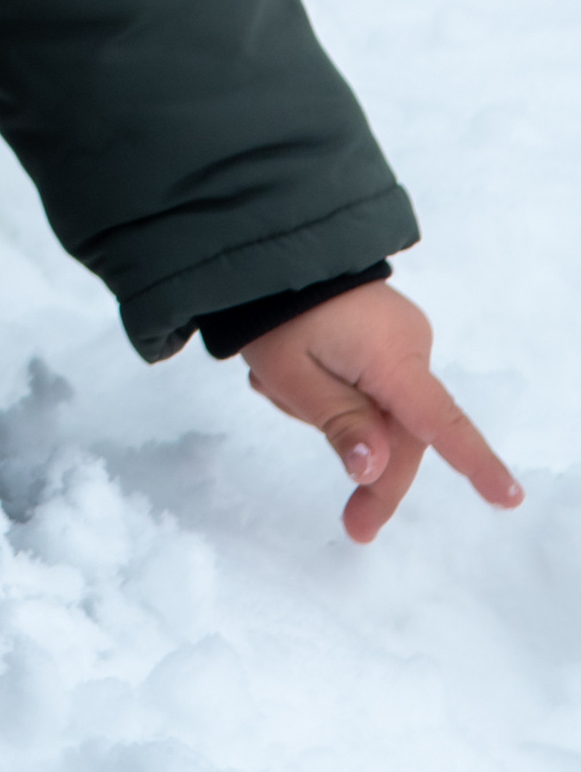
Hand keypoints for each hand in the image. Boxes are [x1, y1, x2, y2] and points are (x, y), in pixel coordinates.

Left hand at [240, 280, 521, 543]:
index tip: (508, 498)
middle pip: (404, 431)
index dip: (475, 463)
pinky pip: (367, 383)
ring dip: (330, 413)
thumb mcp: (289, 374)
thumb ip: (338, 422)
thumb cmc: (273, 312)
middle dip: (374, 473)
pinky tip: (285, 371)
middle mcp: (406, 345)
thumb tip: (376, 469)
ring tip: (273, 382)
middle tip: (354, 526)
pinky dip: (329, 390)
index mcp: (390, 356)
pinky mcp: (379, 331)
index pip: (439, 421)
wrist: (263, 245)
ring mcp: (394, 336)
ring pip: (379, 409)